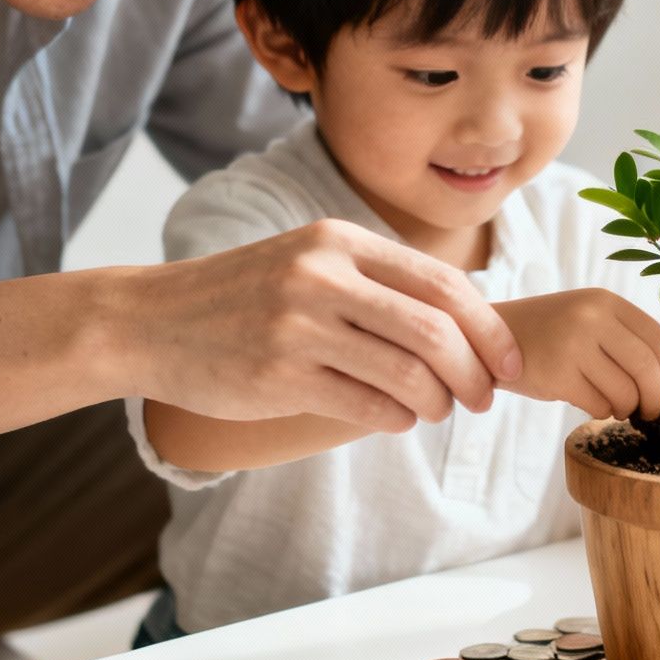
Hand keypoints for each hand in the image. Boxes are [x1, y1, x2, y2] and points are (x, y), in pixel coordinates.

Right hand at [132, 219, 521, 432]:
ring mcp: (298, 325)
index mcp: (339, 240)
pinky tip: (395, 419)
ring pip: (406, 373)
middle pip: (435, 331)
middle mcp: (322, 275)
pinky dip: (395, 419)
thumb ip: (377, 284)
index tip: (510, 364)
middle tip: (482, 400)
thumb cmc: (243, 299)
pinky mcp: (277, 375)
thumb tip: (465, 329)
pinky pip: (365, 406)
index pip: (442, 285)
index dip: (489, 330)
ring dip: (436, 402)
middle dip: (474, 373)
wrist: (149, 322)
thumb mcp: (309, 263)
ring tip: (436, 411)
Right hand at [493, 289, 659, 419]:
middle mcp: (591, 318)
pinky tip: (593, 404)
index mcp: (604, 301)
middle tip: (652, 412)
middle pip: (647, 367)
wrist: (485, 340)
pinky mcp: (556, 374)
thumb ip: (623, 339)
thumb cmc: (545, 336)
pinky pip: (599, 405)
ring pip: (625, 391)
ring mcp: (573, 344)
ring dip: (628, 408)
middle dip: (657, 398)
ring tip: (618, 407)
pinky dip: (602, 412)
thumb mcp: (585, 318)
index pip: (657, 338)